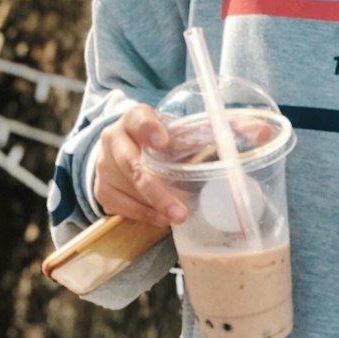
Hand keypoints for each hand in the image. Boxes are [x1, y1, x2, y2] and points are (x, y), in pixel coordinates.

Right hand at [93, 103, 186, 227]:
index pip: (139, 120)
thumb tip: (236, 131)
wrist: (121, 150)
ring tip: (178, 216)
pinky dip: (145, 215)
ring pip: (129, 190)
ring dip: (155, 207)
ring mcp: (104, 166)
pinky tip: (161, 217)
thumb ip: (191, 134)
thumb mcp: (169, 131)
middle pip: (132, 164)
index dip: (150, 130)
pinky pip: (124, 208)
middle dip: (157, 190)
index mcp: (132, 119)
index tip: (163, 143)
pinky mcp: (102, 190)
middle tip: (180, 211)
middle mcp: (113, 140)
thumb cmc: (155, 142)